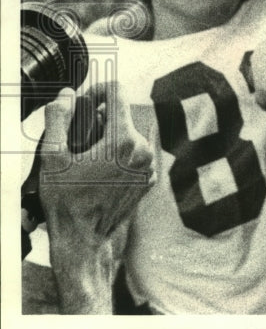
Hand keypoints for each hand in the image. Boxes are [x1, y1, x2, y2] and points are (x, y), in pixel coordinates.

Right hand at [41, 82, 153, 239]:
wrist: (82, 239)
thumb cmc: (66, 201)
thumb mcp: (52, 157)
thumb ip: (58, 118)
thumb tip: (67, 94)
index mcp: (123, 140)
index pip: (117, 93)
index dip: (98, 89)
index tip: (84, 101)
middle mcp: (143, 149)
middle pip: (122, 115)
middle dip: (100, 118)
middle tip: (78, 138)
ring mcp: (149, 165)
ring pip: (130, 134)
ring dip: (110, 137)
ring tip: (87, 156)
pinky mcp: (149, 178)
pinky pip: (136, 154)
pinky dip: (120, 155)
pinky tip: (100, 169)